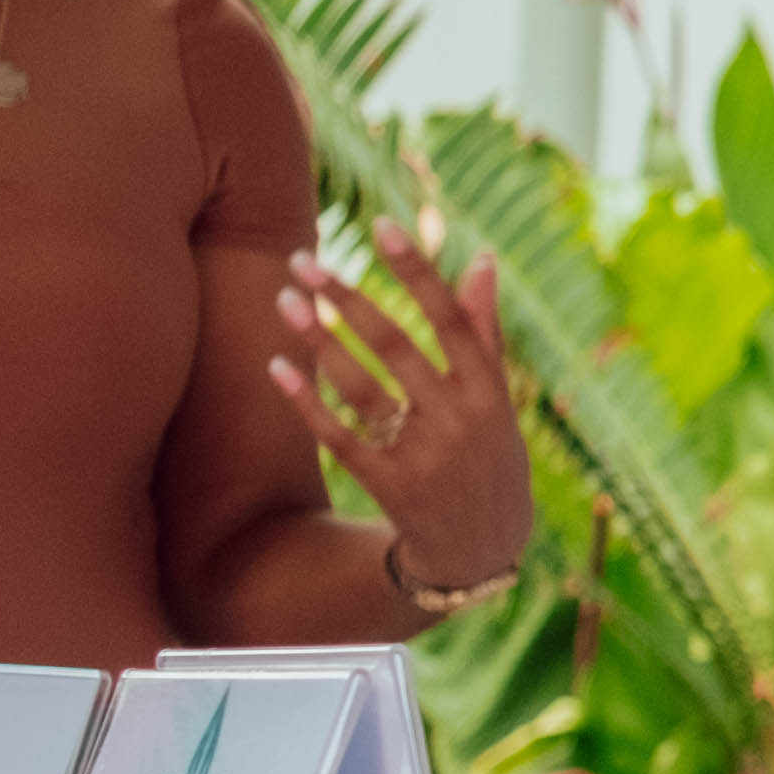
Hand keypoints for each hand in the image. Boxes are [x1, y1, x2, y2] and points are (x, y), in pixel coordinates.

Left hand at [268, 216, 531, 607]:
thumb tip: (482, 258)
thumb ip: (484, 329)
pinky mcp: (388, 484)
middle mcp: (460, 420)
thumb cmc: (488, 456)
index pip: (452, 318)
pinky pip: (338, 435)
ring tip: (283, 301)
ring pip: (361, 387)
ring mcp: (423, 455)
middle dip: (347, 298)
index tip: (380, 225)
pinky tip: (276, 365)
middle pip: (396, 346)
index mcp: (490, 391)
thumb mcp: (497, 398)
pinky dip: (306, 400)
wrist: (482, 548)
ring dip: (318, 341)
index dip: (416, 271)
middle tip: (303, 260)